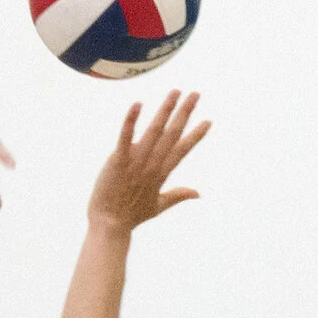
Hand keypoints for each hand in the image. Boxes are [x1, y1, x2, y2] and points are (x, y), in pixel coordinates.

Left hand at [86, 91, 209, 232]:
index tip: (208, 121)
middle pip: (172, 134)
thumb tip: (198, 193)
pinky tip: (137, 104)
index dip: (195, 135)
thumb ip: (178, 195)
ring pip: (154, 131)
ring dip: (165, 110)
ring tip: (176, 92)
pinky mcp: (118, 161)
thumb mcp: (158, 206)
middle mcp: (152, 165)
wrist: (109, 225)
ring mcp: (136, 162)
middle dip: (184, 113)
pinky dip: (131, 121)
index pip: (182, 149)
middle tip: (195, 94)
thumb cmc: (130, 216)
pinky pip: (125, 138)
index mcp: (161, 173)